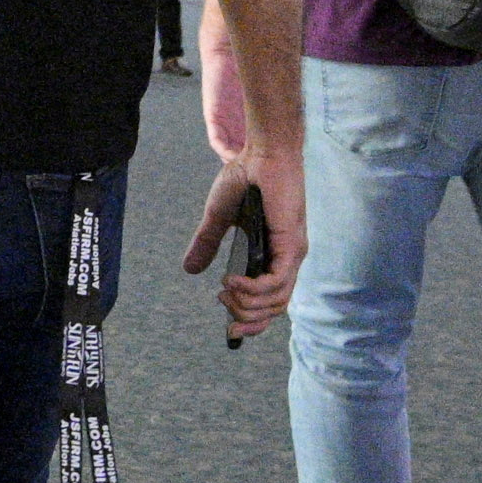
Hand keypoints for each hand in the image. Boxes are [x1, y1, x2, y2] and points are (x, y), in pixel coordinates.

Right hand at [174, 161, 300, 345]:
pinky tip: (230, 280)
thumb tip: (189, 269)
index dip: (252, 321)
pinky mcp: (291, 245)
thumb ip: (206, 244)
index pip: (270, 302)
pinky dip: (252, 288)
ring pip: (276, 300)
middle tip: (222, 302)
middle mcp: (287, 260)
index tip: (230, 329)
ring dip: (246, 303)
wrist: (261, 154)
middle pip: (275, 308)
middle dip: (247, 317)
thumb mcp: (218, 218)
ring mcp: (292, 254)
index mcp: (274, 256)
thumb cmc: (245, 179)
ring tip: (223, 289)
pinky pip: (276, 282)